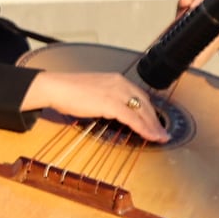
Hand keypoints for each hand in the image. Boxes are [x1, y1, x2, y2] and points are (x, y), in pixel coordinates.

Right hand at [22, 67, 170, 141]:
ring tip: (160, 137)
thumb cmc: (69, 91)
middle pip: (145, 103)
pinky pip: (132, 118)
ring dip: (153, 126)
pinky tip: (149, 136)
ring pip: (142, 111)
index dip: (150, 111)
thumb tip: (113, 112)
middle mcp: (120, 83)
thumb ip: (107, 99)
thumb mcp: (94, 92)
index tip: (155, 122)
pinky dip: (143, 128)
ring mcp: (116, 92)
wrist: (56, 87)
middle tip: (163, 132)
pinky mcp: (111, 103)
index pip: (140, 96)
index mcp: (116, 79)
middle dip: (156, 120)